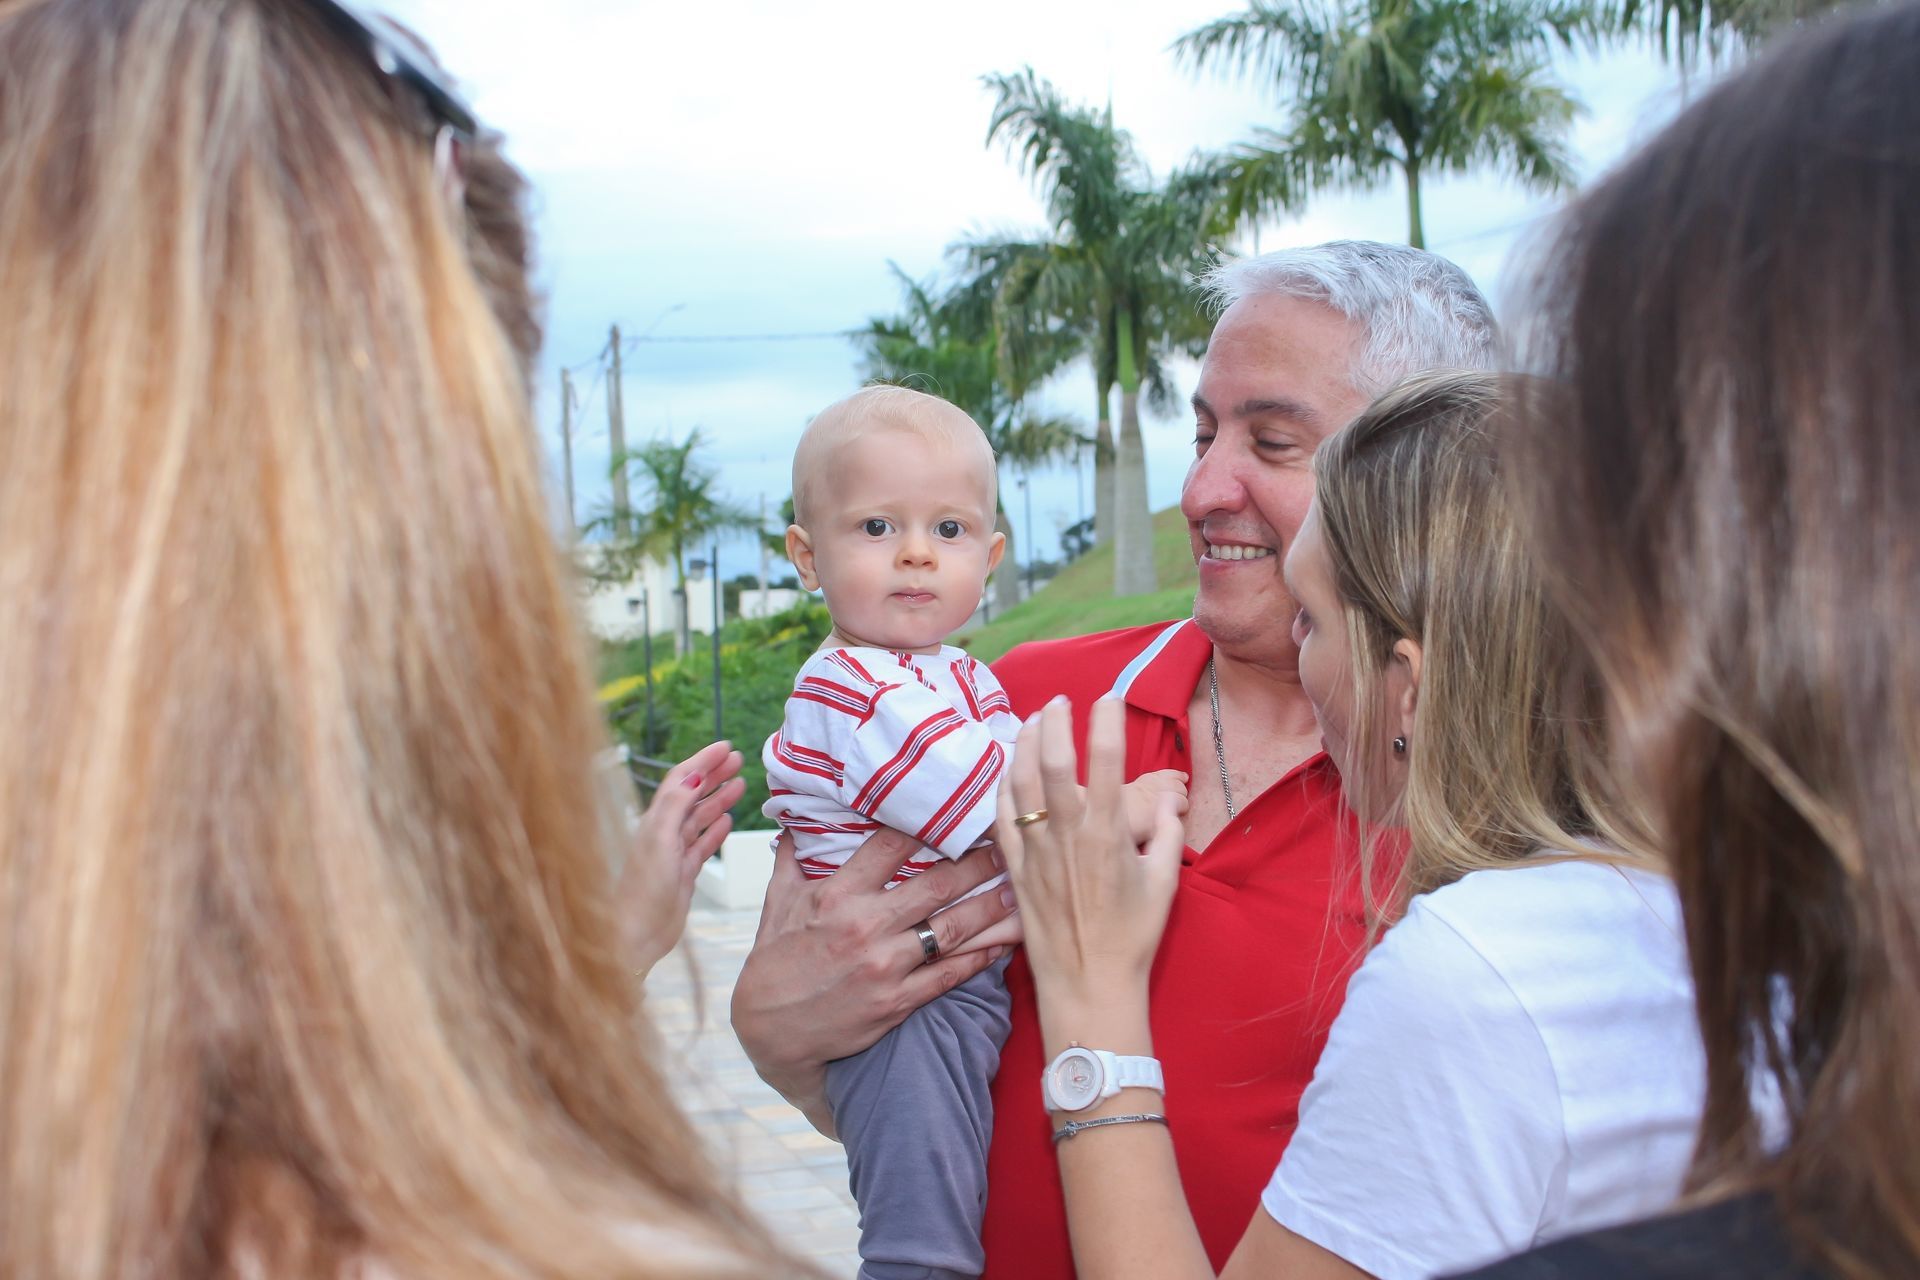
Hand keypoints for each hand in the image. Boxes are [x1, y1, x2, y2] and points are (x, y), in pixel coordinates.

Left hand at [616, 741, 744, 976]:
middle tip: (738, 759)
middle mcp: (664, 832)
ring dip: (719, 799)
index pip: (681, 780)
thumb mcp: (660, 841)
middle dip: (714, 775)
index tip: (725, 747)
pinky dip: (715, 831)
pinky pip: (703, 845)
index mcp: (655, 821)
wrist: (637, 935)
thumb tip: (693, 774)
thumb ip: (675, 805)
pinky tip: (727, 821)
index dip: (702, 761)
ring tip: (740, 784)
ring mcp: (674, 853)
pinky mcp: (684, 873)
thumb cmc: (644, 889)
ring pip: (700, 818)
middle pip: (692, 795)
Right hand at [731, 827, 1015, 1137]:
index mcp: (837, 895)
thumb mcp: (778, 904)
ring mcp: (885, 966)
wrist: (770, 1031)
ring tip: (1017, 888)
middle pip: (935, 884)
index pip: (890, 845)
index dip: (927, 823)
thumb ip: (792, 860)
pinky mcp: (897, 1001)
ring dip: (990, 907)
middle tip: (1006, 842)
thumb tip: (795, 821)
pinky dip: (980, 958)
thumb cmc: (775, 960)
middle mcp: (865, 927)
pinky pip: (949, 975)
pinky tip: (1003, 942)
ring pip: (951, 929)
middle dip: (976, 862)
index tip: (955, 809)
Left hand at [998, 698, 1183, 1018]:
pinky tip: (1007, 770)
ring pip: (1021, 784)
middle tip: (1060, 699)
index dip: (1107, 721)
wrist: (1089, 985)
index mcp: (1108, 835)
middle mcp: (1068, 836)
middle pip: (1053, 762)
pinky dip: (1002, 787)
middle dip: (1055, 721)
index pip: (1106, 760)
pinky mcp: (1015, 871)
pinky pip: (1001, 819)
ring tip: (1032, 720)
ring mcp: (1036, 852)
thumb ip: (1166, 831)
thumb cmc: (1132, 938)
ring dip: (1024, 745)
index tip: (1111, 698)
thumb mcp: (1164, 882)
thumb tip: (1167, 797)